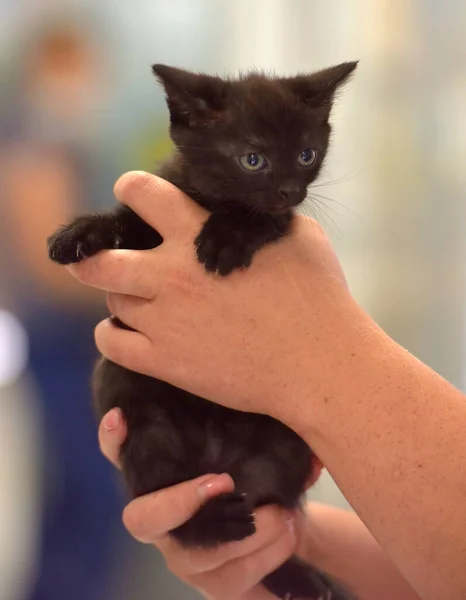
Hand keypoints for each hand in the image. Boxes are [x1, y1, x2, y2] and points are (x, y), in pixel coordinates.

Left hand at [67, 171, 373, 433]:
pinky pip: (111, 344)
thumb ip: (254, 218)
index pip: (141, 193)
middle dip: (93, 255)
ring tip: (135, 299)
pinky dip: (111, 335)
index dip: (131, 190)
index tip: (132, 196)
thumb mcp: (296, 236)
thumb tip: (242, 206)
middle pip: (102, 258)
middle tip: (96, 256)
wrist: (318, 364)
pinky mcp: (165, 362)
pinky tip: (125, 331)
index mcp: (199, 235)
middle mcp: (172, 274)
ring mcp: (164, 320)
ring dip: (120, 296)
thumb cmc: (317, 298)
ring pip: (112, 300)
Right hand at [99, 409, 297, 599]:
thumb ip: (267, 437)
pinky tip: (289, 537)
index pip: (121, 456)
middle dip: (180, 503)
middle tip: (225, 481)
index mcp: (163, 479)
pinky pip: (233, 584)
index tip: (119, 417)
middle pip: (143, 519)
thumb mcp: (258, 451)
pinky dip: (266, 561)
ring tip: (283, 517)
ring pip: (200, 557)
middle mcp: (165, 520)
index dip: (112, 441)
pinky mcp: (214, 584)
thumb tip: (305, 449)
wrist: (284, 526)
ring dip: (249, 536)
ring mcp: (184, 556)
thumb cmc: (257, 479)